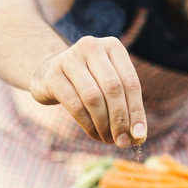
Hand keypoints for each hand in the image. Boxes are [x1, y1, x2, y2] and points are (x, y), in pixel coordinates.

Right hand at [29, 36, 147, 146]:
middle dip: (120, 119)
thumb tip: (138, 135)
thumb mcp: (108, 84)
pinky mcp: (52, 75)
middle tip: (122, 141)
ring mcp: (69, 58)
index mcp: (112, 46)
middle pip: (113, 89)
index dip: (136, 111)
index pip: (130, 82)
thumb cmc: (88, 81)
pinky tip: (94, 133)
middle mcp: (92, 46)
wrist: (48, 72)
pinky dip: (88, 124)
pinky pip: (75, 105)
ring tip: (108, 139)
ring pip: (94, 98)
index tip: (139, 135)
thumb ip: (125, 104)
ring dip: (104, 124)